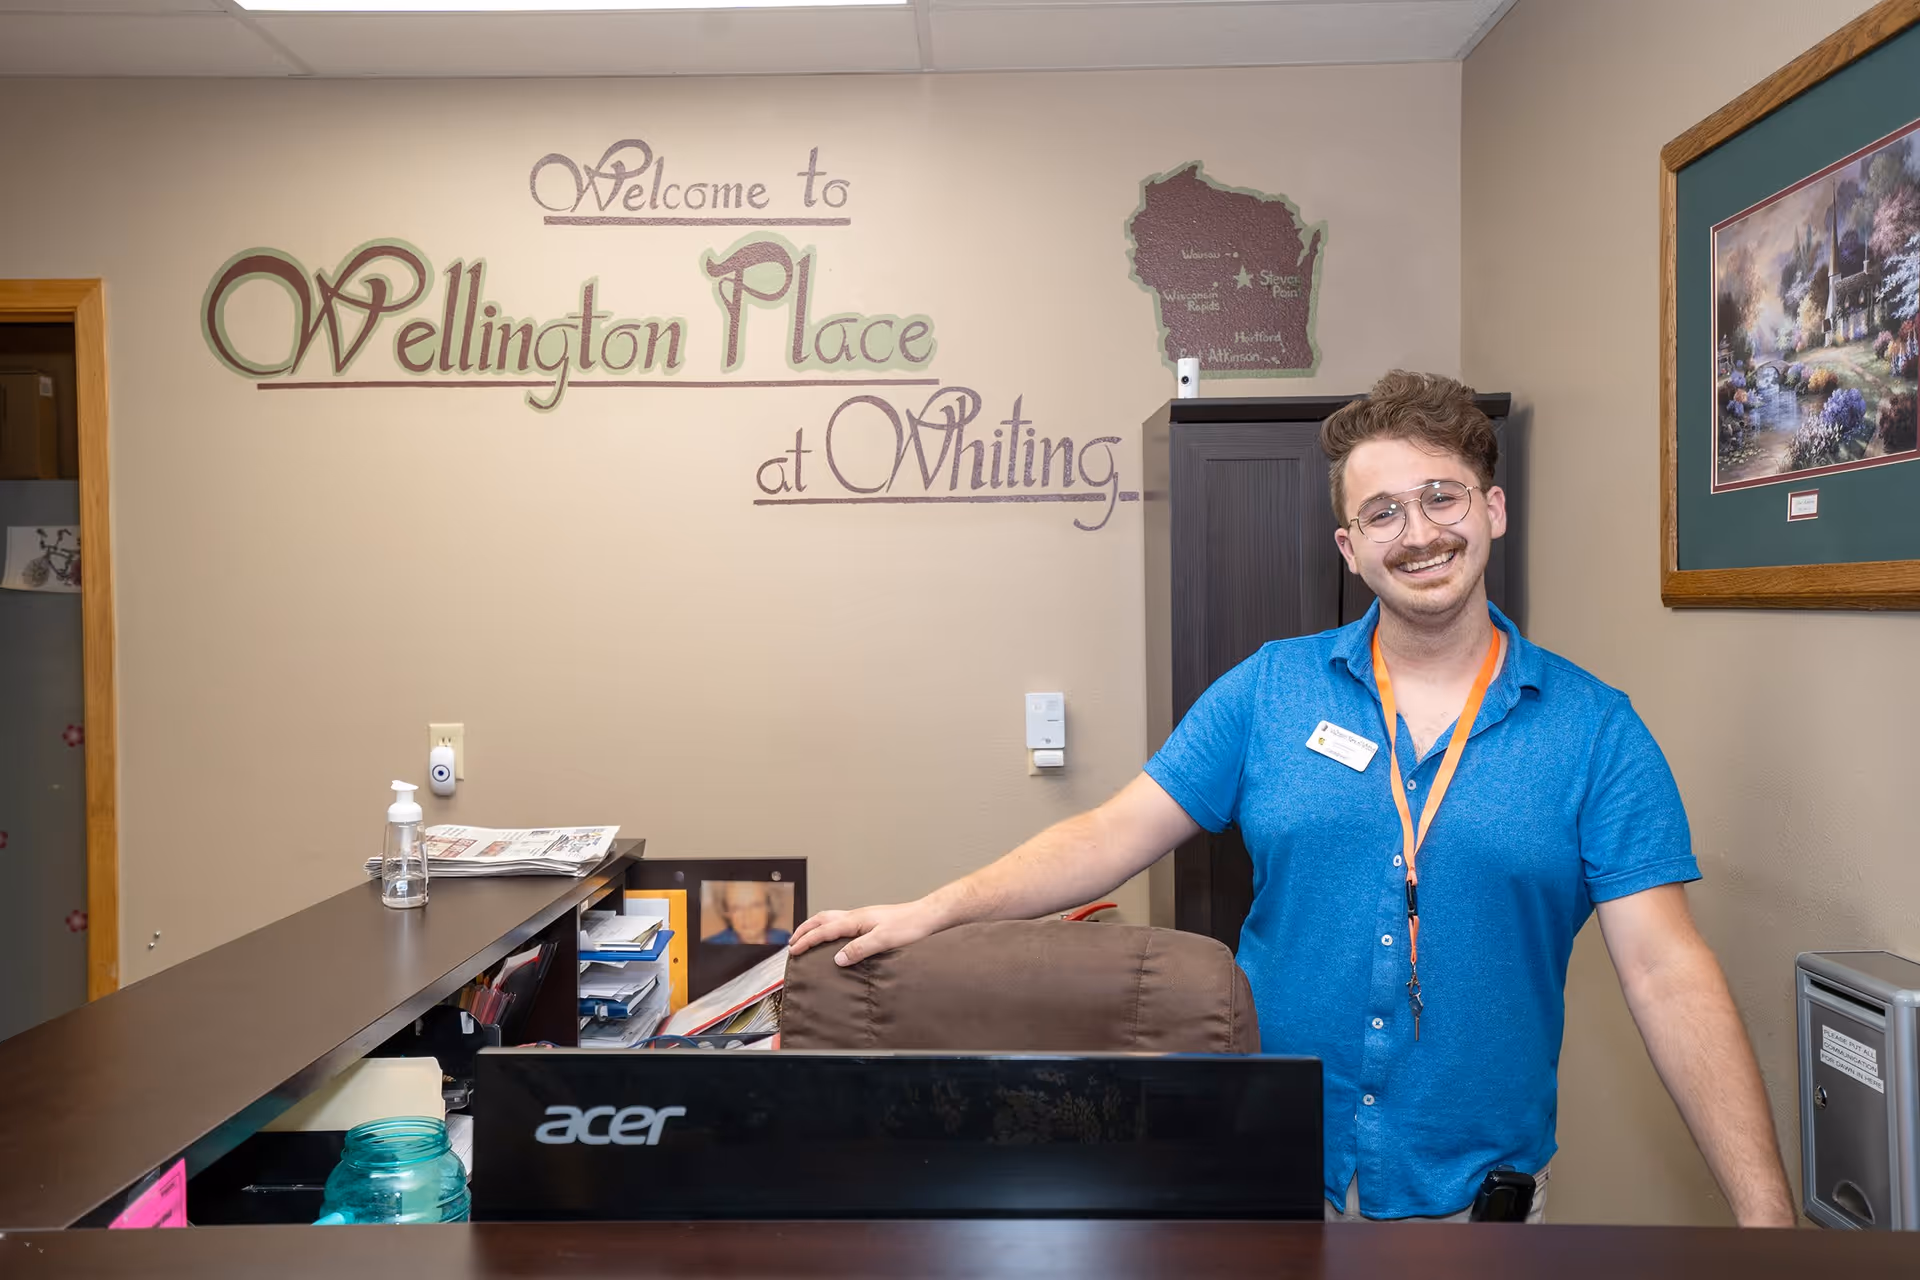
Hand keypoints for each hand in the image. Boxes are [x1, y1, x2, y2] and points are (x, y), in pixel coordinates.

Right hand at [787, 900, 944, 966]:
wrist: (926, 916)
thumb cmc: (909, 926)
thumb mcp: (883, 940)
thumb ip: (859, 949)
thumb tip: (837, 959)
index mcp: (856, 920)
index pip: (824, 930)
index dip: (807, 940)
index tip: (793, 950)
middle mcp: (857, 916)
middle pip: (823, 919)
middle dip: (805, 930)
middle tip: (792, 942)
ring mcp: (863, 917)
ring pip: (832, 918)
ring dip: (816, 927)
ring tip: (807, 937)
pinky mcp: (871, 921)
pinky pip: (842, 922)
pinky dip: (830, 928)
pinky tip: (836, 936)